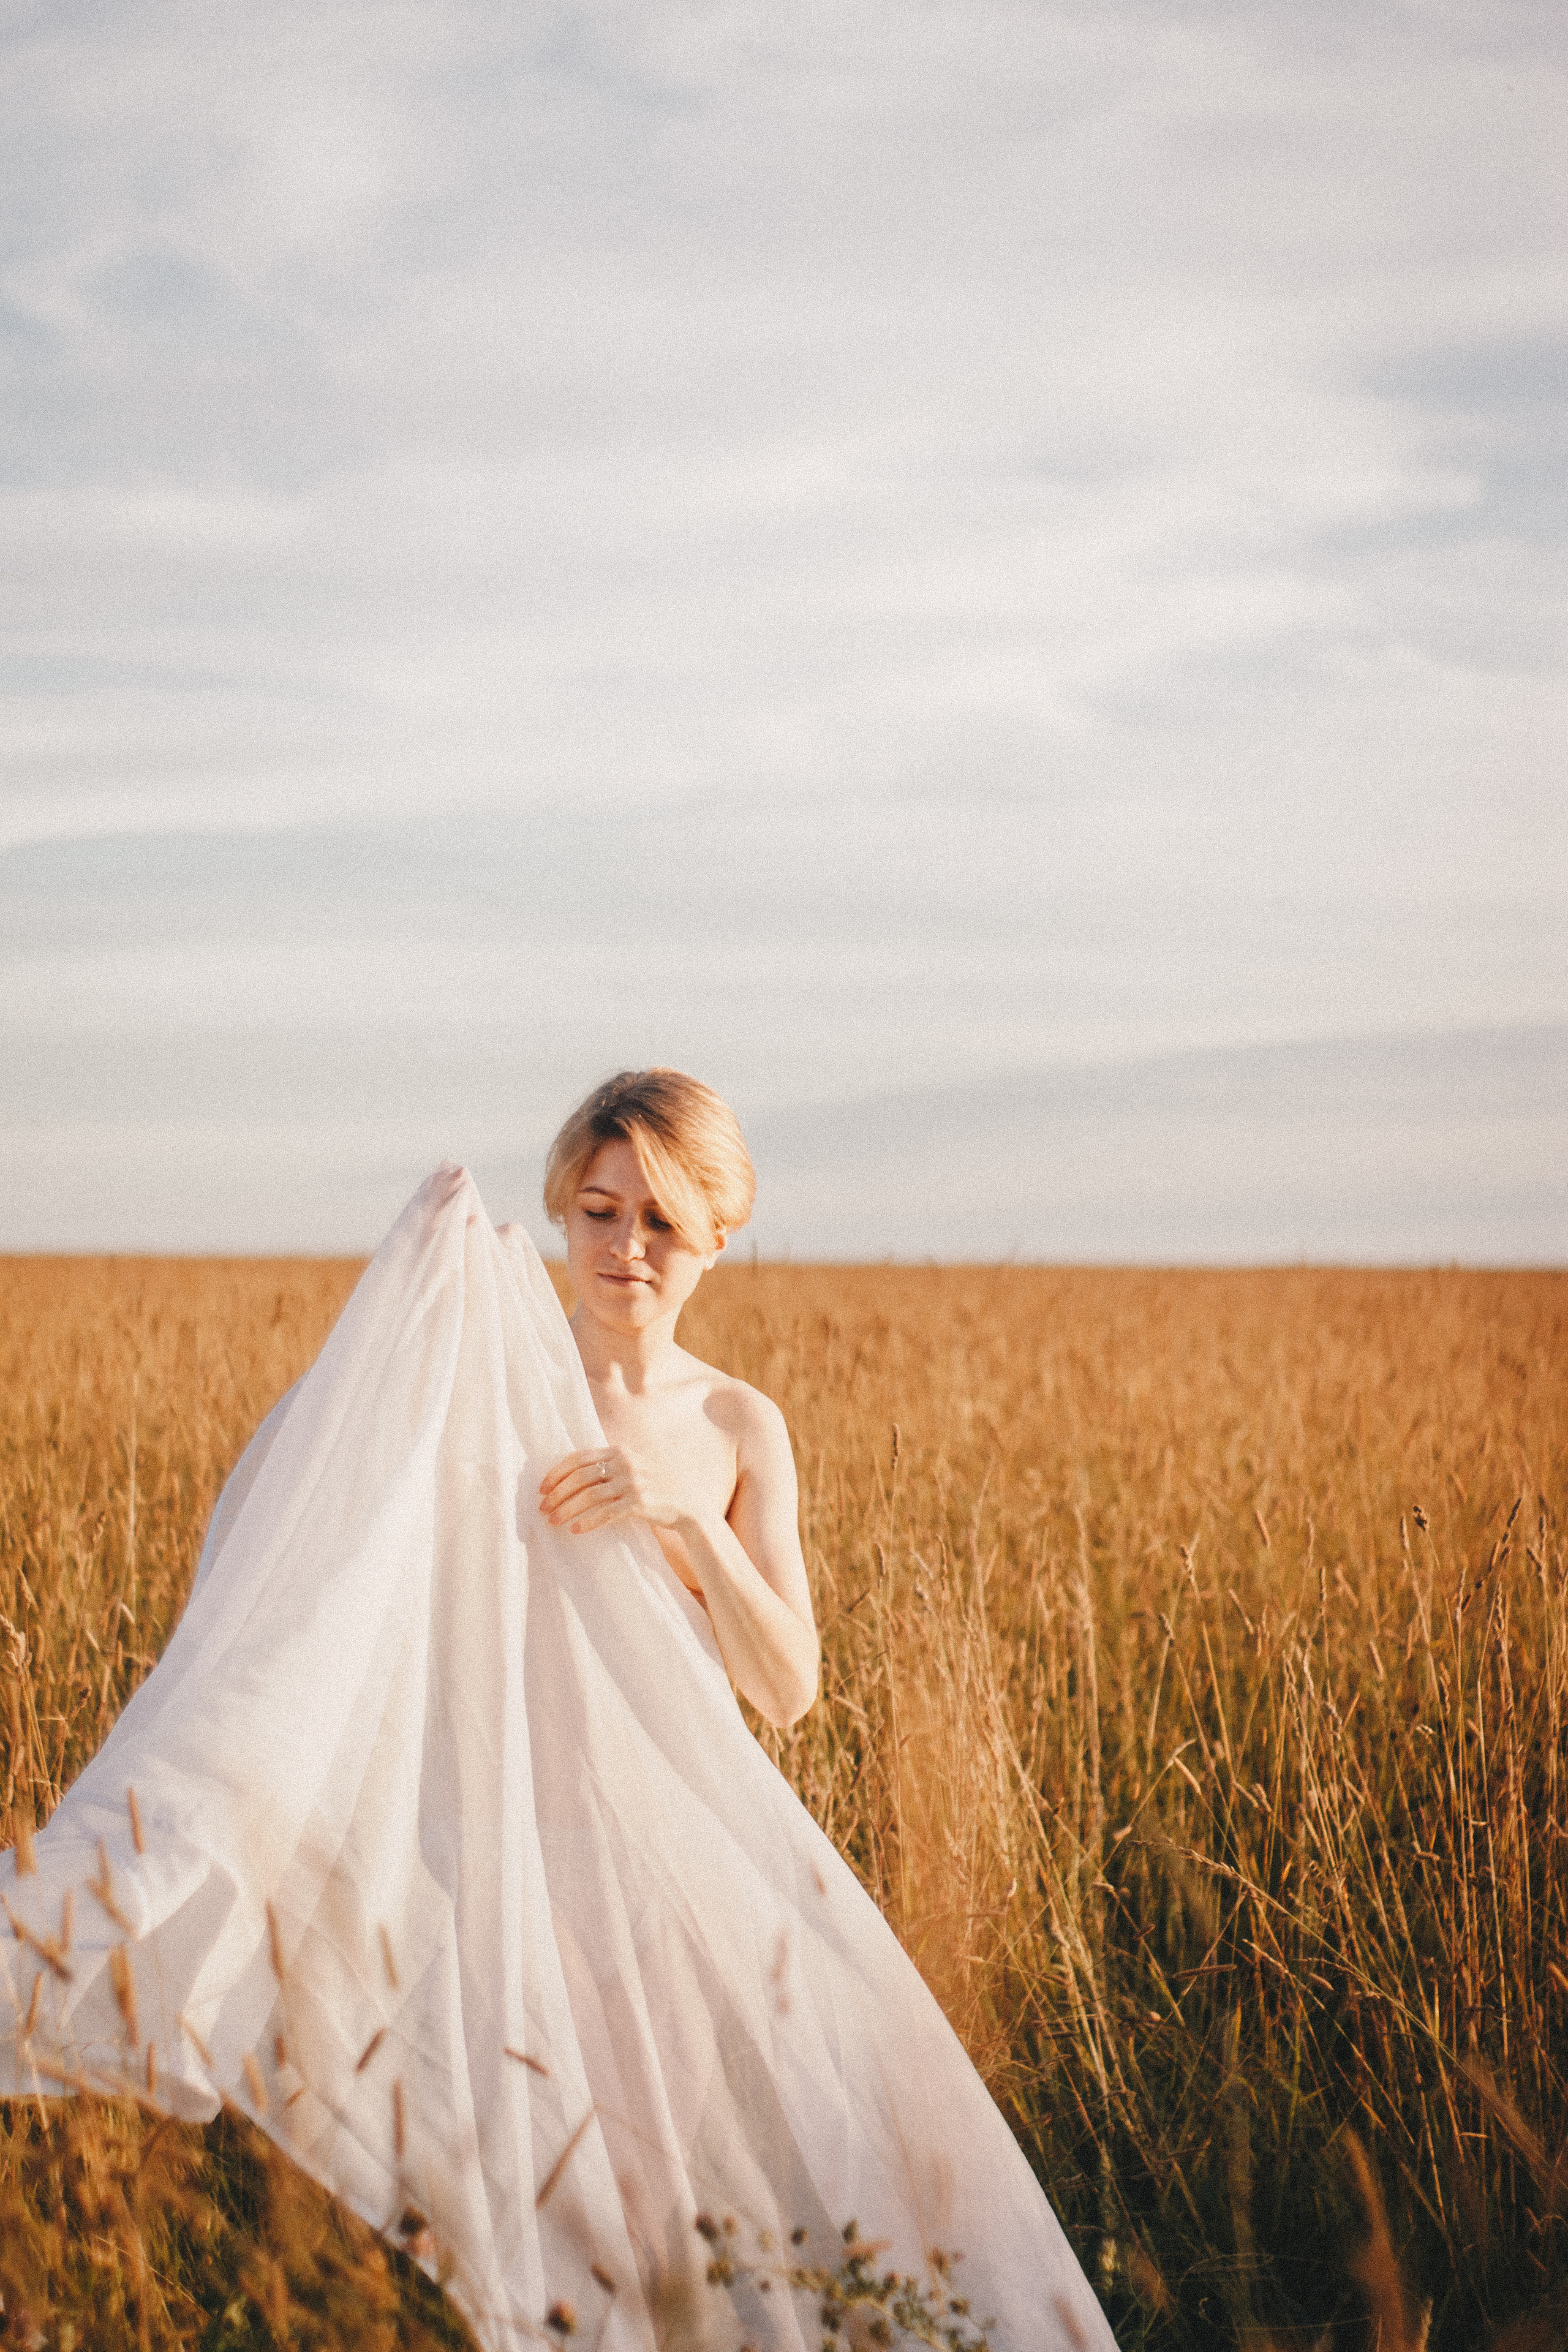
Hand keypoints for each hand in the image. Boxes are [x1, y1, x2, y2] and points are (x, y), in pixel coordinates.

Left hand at [538, 1447, 684, 1536]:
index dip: (557, 1473)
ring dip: (567, 1509)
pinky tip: (576, 1530)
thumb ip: (608, 1466)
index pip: (579, 1457)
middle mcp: (625, 1463)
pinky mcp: (639, 1502)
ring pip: (590, 1496)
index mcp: (619, 1451)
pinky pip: (606, 1513)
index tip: (542, 1488)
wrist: (688, 1503)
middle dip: (557, 1493)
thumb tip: (571, 1478)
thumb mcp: (633, 1467)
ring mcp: (633, 1482)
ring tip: (553, 1521)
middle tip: (542, 1508)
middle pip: (580, 1477)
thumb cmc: (655, 1487)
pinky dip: (588, 1522)